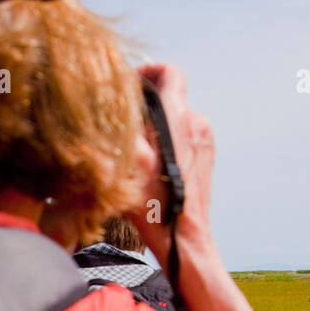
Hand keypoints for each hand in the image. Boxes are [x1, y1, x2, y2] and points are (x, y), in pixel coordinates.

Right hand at [125, 63, 253, 310]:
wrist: (182, 239)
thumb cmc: (152, 204)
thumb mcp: (125, 160)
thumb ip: (118, 125)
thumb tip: (103, 103)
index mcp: (179, 117)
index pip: (169, 72)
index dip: (148, 71)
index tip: (129, 86)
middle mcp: (197, 123)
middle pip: (170, 95)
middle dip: (145, 103)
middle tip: (122, 120)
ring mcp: (205, 142)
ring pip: (175, 118)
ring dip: (154, 125)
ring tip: (133, 147)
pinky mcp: (206, 159)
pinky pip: (183, 137)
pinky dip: (166, 141)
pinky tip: (149, 165)